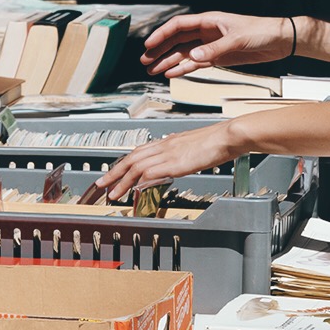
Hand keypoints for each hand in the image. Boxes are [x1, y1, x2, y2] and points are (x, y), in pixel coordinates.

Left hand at [93, 122, 241, 202]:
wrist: (228, 135)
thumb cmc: (217, 141)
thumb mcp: (193, 147)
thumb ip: (181, 154)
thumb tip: (176, 162)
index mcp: (168, 141)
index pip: (138, 152)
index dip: (123, 163)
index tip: (113, 172)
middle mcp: (164, 145)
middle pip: (131, 158)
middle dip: (114, 172)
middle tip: (101, 184)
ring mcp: (169, 153)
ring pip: (137, 166)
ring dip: (122, 180)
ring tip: (112, 193)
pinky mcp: (176, 162)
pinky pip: (151, 171)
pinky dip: (139, 180)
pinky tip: (133, 189)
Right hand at [140, 11, 290, 78]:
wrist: (280, 41)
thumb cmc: (262, 31)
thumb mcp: (237, 39)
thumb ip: (214, 49)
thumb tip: (193, 56)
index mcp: (209, 21)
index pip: (178, 26)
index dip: (162, 35)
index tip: (149, 44)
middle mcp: (207, 33)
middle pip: (176, 41)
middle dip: (160, 50)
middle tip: (145, 60)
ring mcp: (211, 46)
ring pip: (183, 53)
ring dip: (168, 61)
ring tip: (152, 70)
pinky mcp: (218, 57)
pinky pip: (195, 64)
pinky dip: (182, 69)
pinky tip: (171, 73)